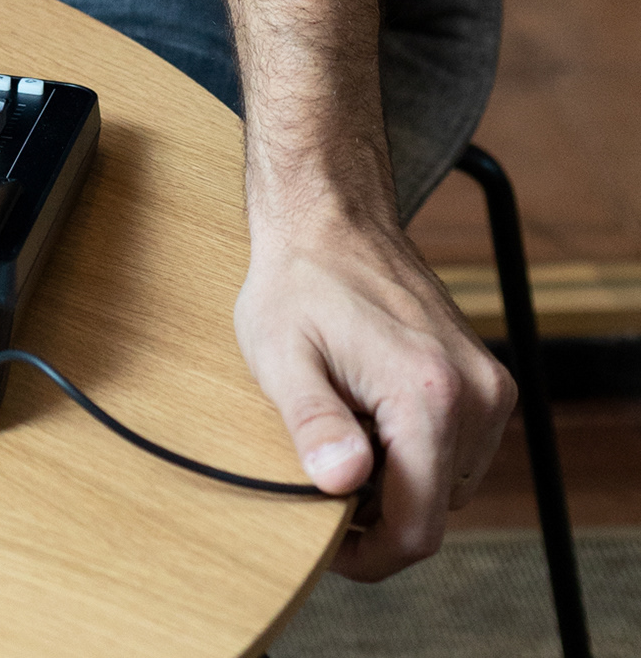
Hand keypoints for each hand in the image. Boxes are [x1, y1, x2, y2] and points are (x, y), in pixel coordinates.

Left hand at [235, 208, 516, 577]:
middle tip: (325, 458)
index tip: (327, 542)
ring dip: (399, 475)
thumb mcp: (280, 356)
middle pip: (435, 509)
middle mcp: (477, 395)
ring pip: (447, 483)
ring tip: (348, 419)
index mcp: (429, 395)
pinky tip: (374, 405)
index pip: (417, 529)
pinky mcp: (489, 380)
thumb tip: (343, 482)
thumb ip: (313, 423)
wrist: (332, 216)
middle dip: (379, 506)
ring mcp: (490, 386)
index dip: (369, 555)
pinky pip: (459, 450)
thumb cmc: (298, 282)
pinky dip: (418, 447)